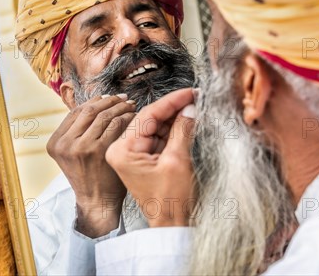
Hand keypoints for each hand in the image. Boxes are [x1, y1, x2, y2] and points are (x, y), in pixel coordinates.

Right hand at [47, 95, 135, 236]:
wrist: (97, 202)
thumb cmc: (91, 175)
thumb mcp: (74, 154)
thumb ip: (79, 132)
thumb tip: (96, 103)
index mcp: (55, 143)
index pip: (75, 112)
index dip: (94, 101)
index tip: (108, 97)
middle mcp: (65, 144)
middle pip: (89, 110)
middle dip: (109, 101)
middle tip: (123, 98)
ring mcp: (81, 148)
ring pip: (103, 115)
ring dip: (120, 107)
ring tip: (131, 105)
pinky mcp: (99, 151)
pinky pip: (115, 125)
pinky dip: (127, 117)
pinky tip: (135, 117)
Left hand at [106, 88, 196, 227]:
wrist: (171, 226)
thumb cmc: (171, 201)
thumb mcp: (178, 161)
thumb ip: (182, 129)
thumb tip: (190, 106)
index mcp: (122, 150)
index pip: (147, 115)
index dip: (171, 101)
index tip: (190, 92)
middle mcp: (122, 150)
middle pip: (151, 119)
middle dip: (174, 108)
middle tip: (196, 97)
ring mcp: (133, 154)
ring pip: (156, 126)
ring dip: (175, 117)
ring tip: (195, 106)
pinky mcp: (144, 159)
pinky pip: (159, 137)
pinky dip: (174, 129)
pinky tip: (188, 120)